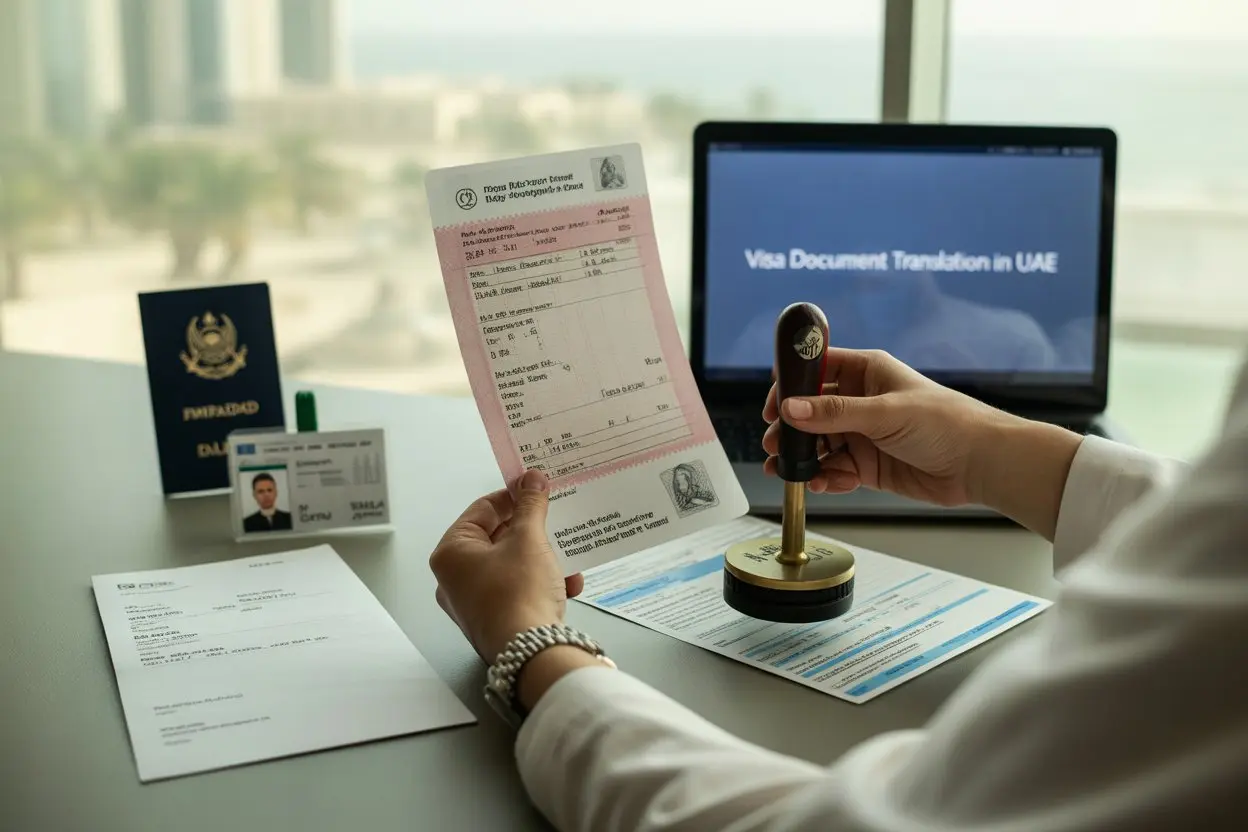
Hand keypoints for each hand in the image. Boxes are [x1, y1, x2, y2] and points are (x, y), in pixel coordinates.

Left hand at [430, 469, 584, 662]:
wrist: (532, 653)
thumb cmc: (519, 591)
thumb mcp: (529, 539)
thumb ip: (530, 506)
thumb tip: (531, 479)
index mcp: (451, 553)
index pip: (482, 509)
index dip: (513, 495)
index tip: (538, 488)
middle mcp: (454, 578)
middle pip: (498, 539)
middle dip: (533, 532)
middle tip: (556, 521)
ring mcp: (473, 603)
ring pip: (512, 566)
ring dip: (544, 559)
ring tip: (567, 560)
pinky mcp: (494, 621)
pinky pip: (518, 591)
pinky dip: (541, 584)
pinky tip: (567, 586)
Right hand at [762, 348, 1013, 506]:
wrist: (980, 464)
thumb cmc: (945, 423)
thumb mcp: (885, 413)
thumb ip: (835, 414)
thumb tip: (791, 409)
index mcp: (866, 373)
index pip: (817, 371)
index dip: (792, 386)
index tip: (773, 405)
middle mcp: (861, 402)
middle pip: (812, 412)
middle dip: (791, 430)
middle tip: (775, 446)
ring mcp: (864, 435)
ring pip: (820, 445)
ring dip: (803, 458)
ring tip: (786, 472)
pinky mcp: (870, 465)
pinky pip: (837, 470)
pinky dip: (825, 478)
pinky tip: (821, 484)